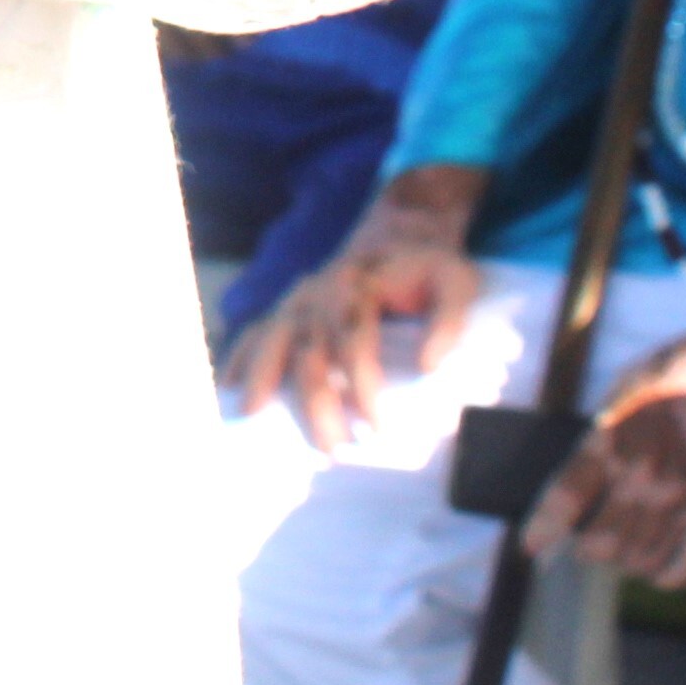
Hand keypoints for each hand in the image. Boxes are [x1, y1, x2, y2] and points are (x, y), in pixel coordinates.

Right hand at [223, 164, 490, 447]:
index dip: (361, 385)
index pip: (353, 340)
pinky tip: (228, 388)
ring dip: (264, 381)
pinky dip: (240, 359)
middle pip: (308, 351)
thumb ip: (449, 322)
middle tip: (332, 450)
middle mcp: (320, 292)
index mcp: (359, 285)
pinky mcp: (289, 308)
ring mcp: (298, 299)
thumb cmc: (430, 268)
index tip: (376, 428)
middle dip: (315, 403)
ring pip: (272, 340)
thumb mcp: (457, 284)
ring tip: (253, 419)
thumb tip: (429, 367)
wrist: (401, 234)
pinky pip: (255, 332)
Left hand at [525, 275, 685, 584]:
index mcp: (614, 435)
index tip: (532, 547)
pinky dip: (672, 575)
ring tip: (622, 550)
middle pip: (604, 543)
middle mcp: (646, 474)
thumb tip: (587, 474)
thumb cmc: (685, 366)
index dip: (545, 527)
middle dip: (589, 549)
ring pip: (644, 559)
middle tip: (587, 543)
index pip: (567, 495)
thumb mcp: (625, 388)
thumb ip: (605, 433)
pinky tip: (660, 569)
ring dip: (627, 561)